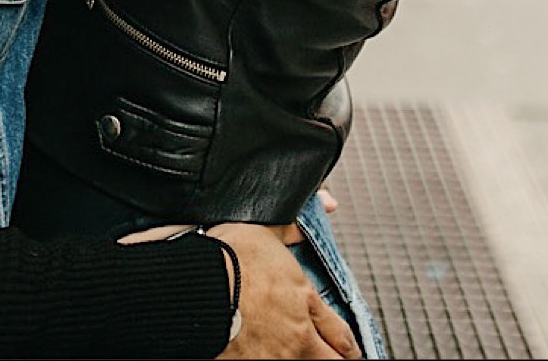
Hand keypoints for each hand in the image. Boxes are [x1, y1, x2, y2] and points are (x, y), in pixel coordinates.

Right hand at [207, 223, 359, 359]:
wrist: (197, 286)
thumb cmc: (228, 257)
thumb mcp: (266, 232)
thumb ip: (297, 227)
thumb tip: (329, 203)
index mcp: (305, 300)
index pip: (342, 335)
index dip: (349, 346)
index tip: (350, 350)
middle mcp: (298, 335)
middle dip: (338, 359)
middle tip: (338, 358)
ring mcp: (276, 356)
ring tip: (302, 357)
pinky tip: (267, 358)